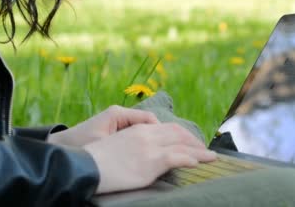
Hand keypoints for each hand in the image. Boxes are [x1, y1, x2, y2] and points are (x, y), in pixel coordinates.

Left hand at [47, 105, 158, 147]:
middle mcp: (119, 114)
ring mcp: (117, 121)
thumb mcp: (104, 145)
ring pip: (142, 128)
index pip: (147, 118)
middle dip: (159, 134)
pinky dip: (142, 141)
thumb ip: (125, 144)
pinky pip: (134, 133)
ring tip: (160, 151)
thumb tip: (149, 145)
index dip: (159, 130)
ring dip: (150, 138)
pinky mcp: (115, 129)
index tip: (167, 144)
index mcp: (117, 113)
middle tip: (170, 147)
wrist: (61, 147)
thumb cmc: (80, 146)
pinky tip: (146, 153)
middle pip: (147, 122)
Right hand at [84, 122, 216, 193]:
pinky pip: (177, 158)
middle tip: (205, 151)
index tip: (191, 143)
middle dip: (194, 142)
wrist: (85, 166)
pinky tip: (198, 162)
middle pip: (178, 133)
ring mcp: (149, 148)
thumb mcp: (118, 146)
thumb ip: (135, 145)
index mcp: (138, 129)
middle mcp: (146, 135)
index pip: (167, 128)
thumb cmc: (97, 160)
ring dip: (198, 151)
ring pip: (182, 145)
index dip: (182, 135)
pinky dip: (190, 158)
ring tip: (209, 157)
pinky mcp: (150, 162)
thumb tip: (147, 155)